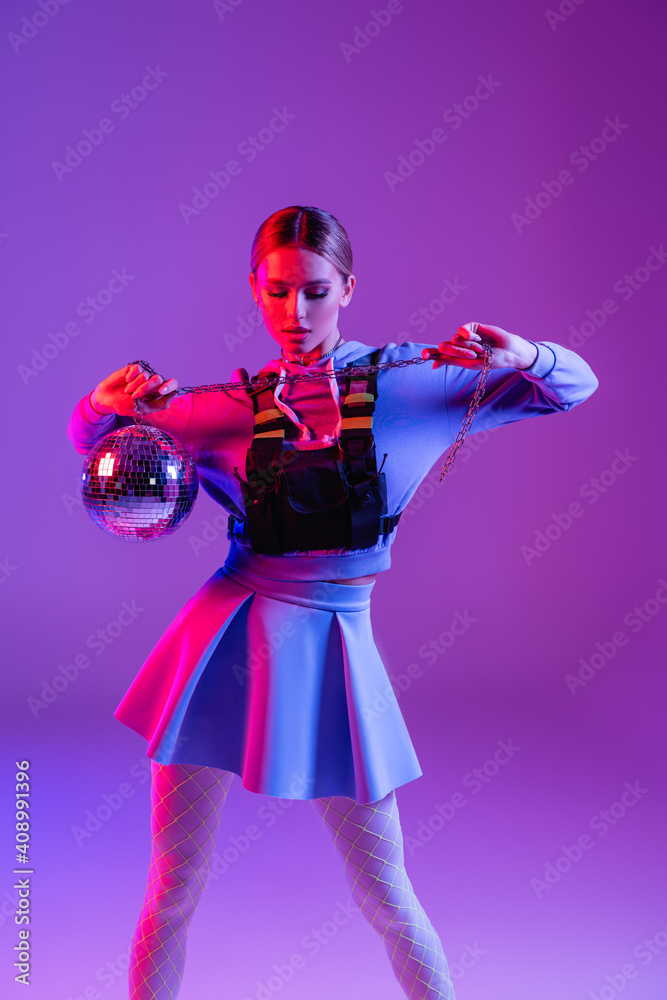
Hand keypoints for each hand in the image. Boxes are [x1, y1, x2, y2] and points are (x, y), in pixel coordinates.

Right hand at [91, 363, 179, 416]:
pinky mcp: (134, 369)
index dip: (170, 386)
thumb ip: (159, 404)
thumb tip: (173, 395)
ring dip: (134, 386)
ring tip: (128, 391)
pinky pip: (137, 369)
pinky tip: (126, 381)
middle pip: (158, 379)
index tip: (161, 391)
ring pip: (146, 375)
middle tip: (134, 395)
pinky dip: (130, 377)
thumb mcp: (143, 409)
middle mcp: (153, 382)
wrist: (108, 400)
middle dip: (145, 388)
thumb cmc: (126, 406)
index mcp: (158, 393)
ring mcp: (144, 374)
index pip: (172, 385)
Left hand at [421, 323, 538, 370]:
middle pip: (445, 347)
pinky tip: (479, 338)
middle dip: (457, 352)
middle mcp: (458, 346)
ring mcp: (464, 336)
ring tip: (481, 348)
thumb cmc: (490, 360)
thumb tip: (432, 365)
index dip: (429, 354)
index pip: (438, 354)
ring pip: (455, 339)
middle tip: (472, 355)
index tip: (423, 356)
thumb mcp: (469, 363)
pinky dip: (470, 336)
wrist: (507, 351)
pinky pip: (462, 330)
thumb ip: (451, 361)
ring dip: (468, 346)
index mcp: (456, 357)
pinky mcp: (471, 327)